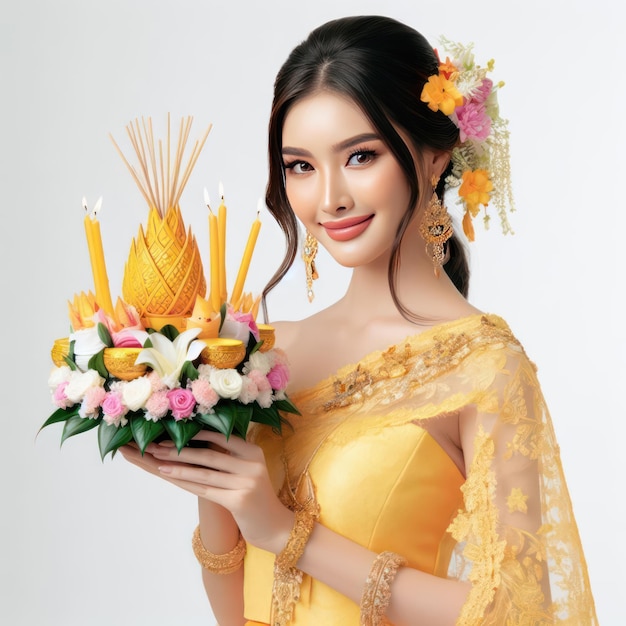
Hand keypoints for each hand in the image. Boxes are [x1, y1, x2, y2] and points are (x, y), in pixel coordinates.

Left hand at [132, 431, 292, 553]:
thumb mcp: (249, 471)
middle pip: (209, 454)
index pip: (221, 436)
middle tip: (155, 444)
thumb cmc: (256, 497)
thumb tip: (197, 443)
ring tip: (156, 459)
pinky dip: (185, 481)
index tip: (171, 431)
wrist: (275, 526)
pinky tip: (169, 475)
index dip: (195, 434)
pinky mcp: (238, 501)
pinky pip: (205, 489)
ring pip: (204, 472)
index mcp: (254, 450)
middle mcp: (252, 464)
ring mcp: (246, 482)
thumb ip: (230, 457)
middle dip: (179, 449)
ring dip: (177, 465)